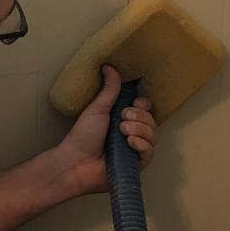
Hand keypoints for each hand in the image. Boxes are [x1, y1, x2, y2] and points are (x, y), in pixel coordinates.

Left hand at [54, 65, 157, 195]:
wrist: (76, 162)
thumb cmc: (83, 135)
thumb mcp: (97, 108)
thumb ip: (108, 89)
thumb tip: (108, 65)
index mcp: (123, 119)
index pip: (145, 109)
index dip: (143, 105)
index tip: (133, 103)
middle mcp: (132, 134)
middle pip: (151, 120)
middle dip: (139, 117)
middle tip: (122, 120)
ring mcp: (135, 150)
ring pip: (153, 135)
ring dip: (140, 130)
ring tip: (123, 132)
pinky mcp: (137, 165)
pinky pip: (150, 152)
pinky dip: (142, 145)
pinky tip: (130, 143)